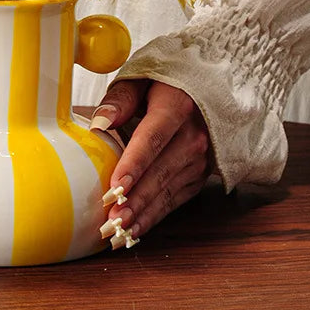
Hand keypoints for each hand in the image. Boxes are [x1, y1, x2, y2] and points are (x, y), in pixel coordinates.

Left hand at [92, 79, 211, 245]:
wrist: (210, 86)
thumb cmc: (167, 81)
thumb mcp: (142, 78)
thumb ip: (120, 100)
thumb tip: (100, 123)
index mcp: (177, 105)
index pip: (152, 138)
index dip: (134, 164)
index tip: (116, 185)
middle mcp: (194, 134)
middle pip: (161, 171)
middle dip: (136, 199)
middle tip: (112, 220)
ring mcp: (202, 157)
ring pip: (169, 190)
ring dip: (144, 213)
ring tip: (119, 231)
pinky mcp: (201, 174)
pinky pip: (177, 198)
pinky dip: (156, 214)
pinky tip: (136, 228)